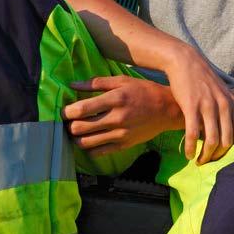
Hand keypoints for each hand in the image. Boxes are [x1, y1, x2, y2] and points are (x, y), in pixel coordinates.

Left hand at [63, 76, 181, 156]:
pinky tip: (90, 140)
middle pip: (79, 128)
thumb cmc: (144, 91)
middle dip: (69, 125)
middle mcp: (117, 118)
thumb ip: (97, 83)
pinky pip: (98, 152)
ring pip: (85, 143)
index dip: (67, 111)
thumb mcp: (123, 81)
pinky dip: (88, 148)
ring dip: (76, 138)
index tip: (65, 110)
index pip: (81, 109)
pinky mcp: (124, 145)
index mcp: (116, 98)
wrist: (168, 109)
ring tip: (78, 132)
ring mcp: (121, 134)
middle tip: (70, 121)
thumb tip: (72, 84)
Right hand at [165, 49, 233, 164]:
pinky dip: (191, 148)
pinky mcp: (191, 106)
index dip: (232, 149)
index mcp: (233, 104)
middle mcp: (223, 105)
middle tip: (209, 162)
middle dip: (218, 156)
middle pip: (226, 142)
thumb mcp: (225, 93)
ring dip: (204, 156)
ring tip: (198, 161)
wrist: (186, 61)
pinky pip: (193, 134)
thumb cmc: (205, 81)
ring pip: (211, 140)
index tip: (222, 154)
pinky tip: (187, 154)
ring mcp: (208, 106)